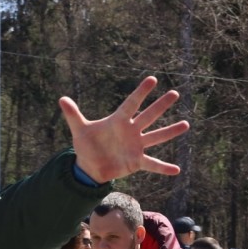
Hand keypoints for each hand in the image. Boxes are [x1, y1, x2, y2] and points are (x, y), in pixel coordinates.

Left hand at [59, 76, 189, 183]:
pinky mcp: (136, 161)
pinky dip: (163, 167)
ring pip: (156, 136)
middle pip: (148, 116)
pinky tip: (177, 169)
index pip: (131, 103)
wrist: (89, 166)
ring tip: (186, 124)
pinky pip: (152, 164)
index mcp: (118, 121)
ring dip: (170, 131)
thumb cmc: (86, 145)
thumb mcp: (79, 130)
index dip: (141, 92)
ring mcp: (136, 145)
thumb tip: (61, 98)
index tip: (152, 79)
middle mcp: (131, 131)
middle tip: (174, 93)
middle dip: (160, 106)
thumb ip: (73, 114)